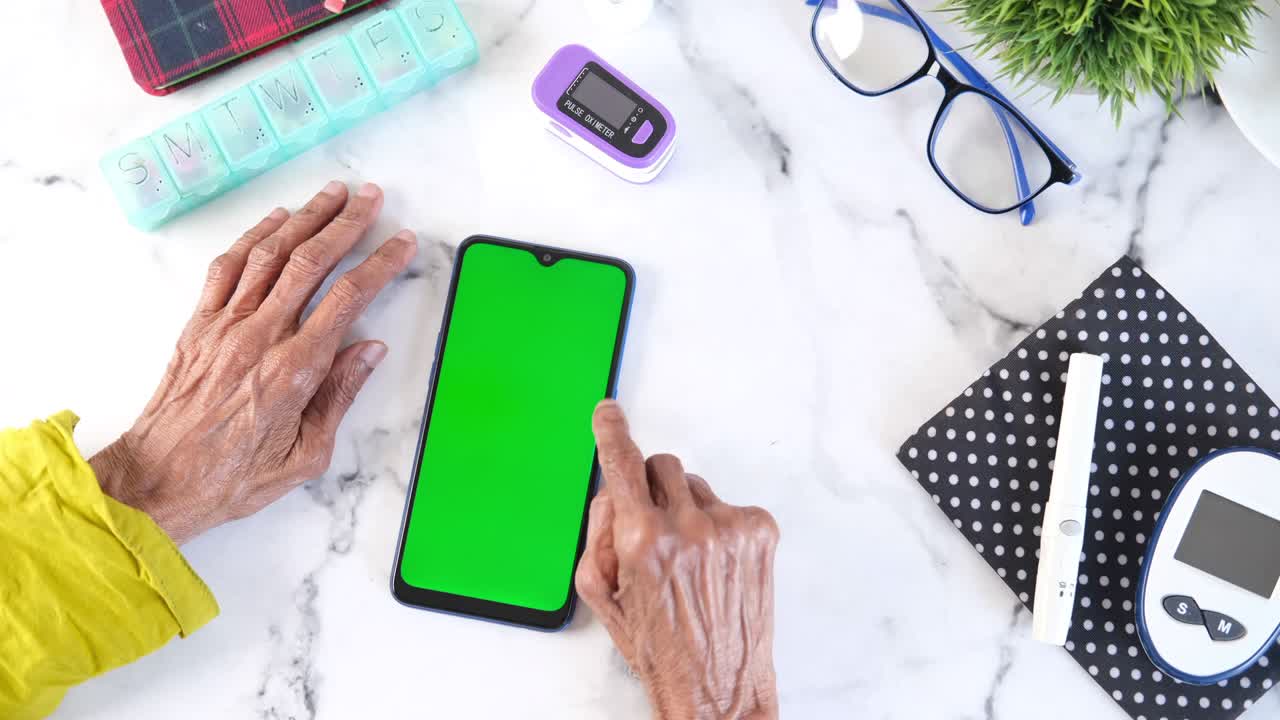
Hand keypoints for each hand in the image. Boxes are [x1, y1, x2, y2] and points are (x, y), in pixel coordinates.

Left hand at [89, 181, 415, 544]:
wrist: (160, 479)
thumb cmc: (234, 475)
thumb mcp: (307, 454)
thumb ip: (340, 396)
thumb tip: (371, 350)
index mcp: (295, 369)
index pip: (349, 298)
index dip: (380, 263)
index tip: (401, 242)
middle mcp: (261, 336)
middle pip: (312, 262)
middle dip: (346, 223)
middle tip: (371, 198)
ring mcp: (226, 325)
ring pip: (271, 255)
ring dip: (305, 218)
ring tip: (332, 194)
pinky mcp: (200, 325)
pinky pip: (228, 268)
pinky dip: (254, 238)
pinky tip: (276, 220)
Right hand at [576, 401, 780, 719]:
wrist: (718, 687)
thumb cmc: (662, 649)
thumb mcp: (602, 595)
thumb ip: (598, 534)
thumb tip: (612, 492)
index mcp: (643, 541)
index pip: (622, 466)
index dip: (611, 434)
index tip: (608, 414)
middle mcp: (688, 528)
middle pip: (660, 465)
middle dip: (649, 489)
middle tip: (650, 525)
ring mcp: (729, 528)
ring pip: (694, 485)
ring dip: (685, 509)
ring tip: (687, 559)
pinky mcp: (759, 531)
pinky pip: (727, 505)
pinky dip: (717, 526)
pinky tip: (713, 564)